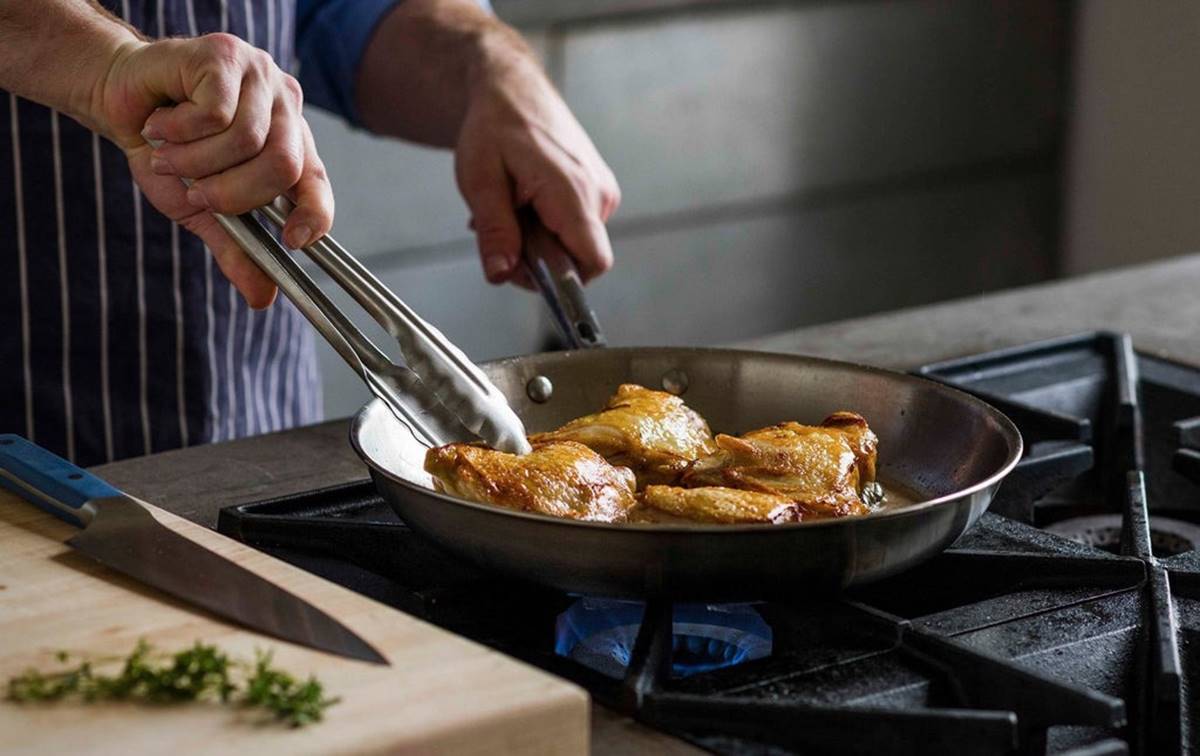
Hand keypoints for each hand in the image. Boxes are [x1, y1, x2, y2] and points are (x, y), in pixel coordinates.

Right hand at [93, 34, 333, 307]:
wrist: (120, 101)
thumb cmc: (167, 151)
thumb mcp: (202, 210)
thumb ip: (236, 248)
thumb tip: (263, 299)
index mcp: (290, 144)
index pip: (317, 183)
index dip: (315, 214)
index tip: (293, 242)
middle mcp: (285, 109)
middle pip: (282, 167)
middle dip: (232, 194)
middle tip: (196, 192)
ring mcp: (260, 78)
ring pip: (246, 141)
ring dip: (196, 161)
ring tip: (170, 153)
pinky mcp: (227, 56)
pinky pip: (216, 113)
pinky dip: (180, 130)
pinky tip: (162, 123)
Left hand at [454, 55, 619, 285]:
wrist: (512, 88)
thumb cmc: (495, 126)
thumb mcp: (480, 181)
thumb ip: (495, 232)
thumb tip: (502, 275)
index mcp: (574, 192)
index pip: (593, 263)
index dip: (561, 280)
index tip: (524, 267)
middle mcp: (599, 193)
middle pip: (580, 258)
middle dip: (538, 257)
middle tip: (501, 229)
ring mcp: (602, 190)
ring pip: (576, 243)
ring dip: (539, 240)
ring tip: (511, 207)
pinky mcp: (598, 188)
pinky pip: (577, 225)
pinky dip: (548, 225)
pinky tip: (525, 202)